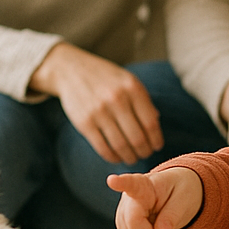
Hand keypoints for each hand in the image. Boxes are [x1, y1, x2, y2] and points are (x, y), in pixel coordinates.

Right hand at [30, 43, 162, 163]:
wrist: (72, 70)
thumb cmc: (106, 78)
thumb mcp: (129, 81)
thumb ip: (143, 101)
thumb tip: (156, 123)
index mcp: (132, 88)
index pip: (150, 123)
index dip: (156, 139)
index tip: (157, 146)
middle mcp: (117, 100)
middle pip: (137, 137)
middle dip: (144, 151)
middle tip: (145, 154)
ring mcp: (99, 112)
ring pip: (120, 145)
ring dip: (129, 157)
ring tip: (132, 158)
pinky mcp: (84, 123)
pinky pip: (102, 147)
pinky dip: (112, 157)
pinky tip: (117, 157)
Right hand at [107, 168, 202, 228]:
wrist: (173, 191)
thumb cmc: (179, 190)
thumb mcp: (184, 197)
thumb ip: (173, 214)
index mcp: (144, 185)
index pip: (130, 183)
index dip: (120, 183)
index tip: (111, 180)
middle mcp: (128, 196)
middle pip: (132, 223)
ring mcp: (123, 210)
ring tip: (158, 224)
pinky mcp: (122, 222)